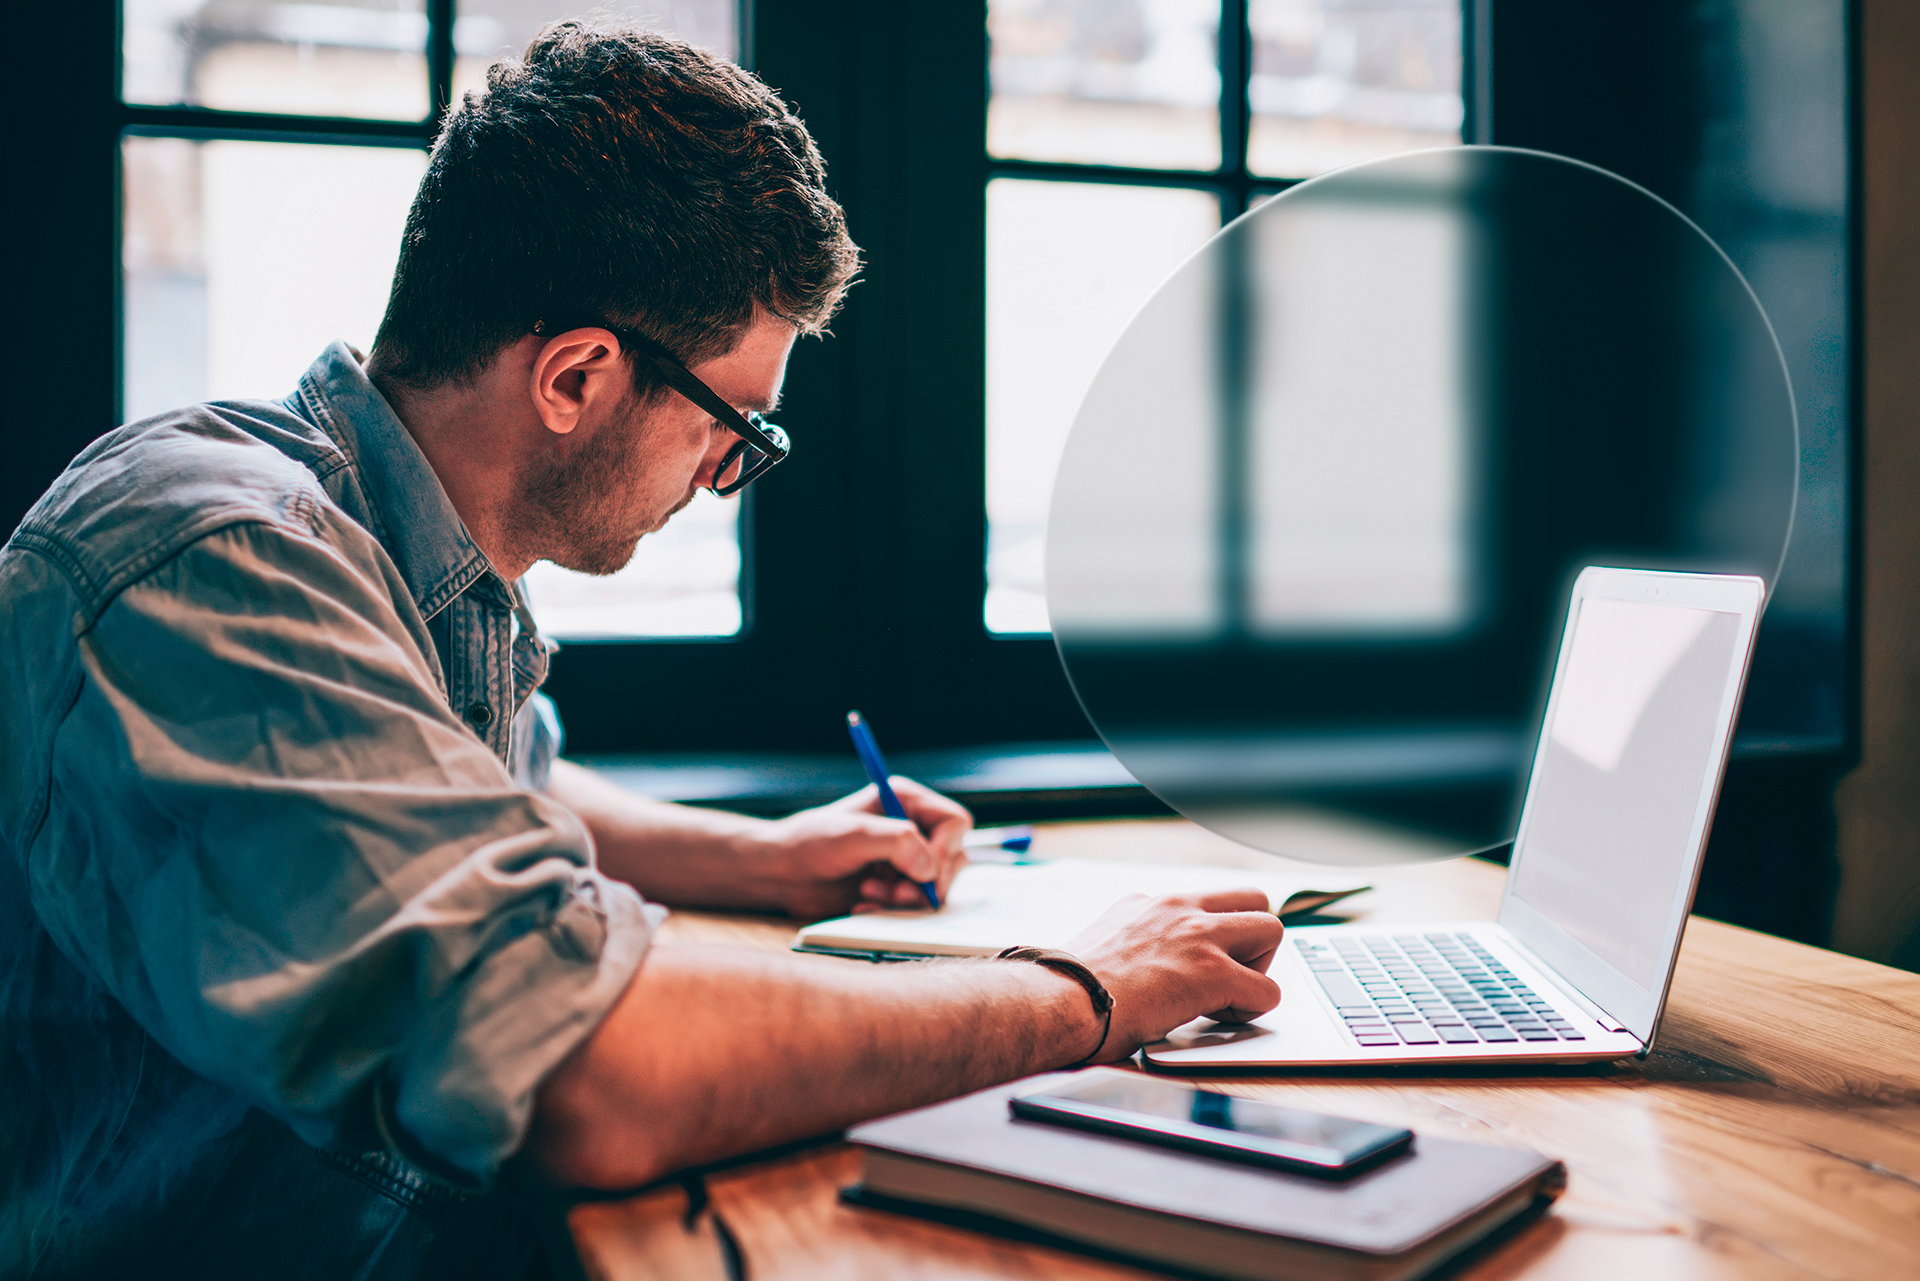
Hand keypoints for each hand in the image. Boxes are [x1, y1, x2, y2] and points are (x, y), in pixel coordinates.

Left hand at [749, 777, 971, 919]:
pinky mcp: (896, 887)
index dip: (946, 849)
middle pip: (952, 858)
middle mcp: (912, 828)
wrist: (782, 874)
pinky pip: (916, 904)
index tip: (925, 871)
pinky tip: (865, 905)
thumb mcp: (854, 835)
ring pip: (936, 885)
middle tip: (897, 894)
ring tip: (871, 896)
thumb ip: (898, 842)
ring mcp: (905, 859)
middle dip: (927, 881)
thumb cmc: (811, 844)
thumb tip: (931, 869)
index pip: (954, 822)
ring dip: (909, 898)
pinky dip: (896, 910)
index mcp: (906, 801)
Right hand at [1062, 889, 1284, 1062]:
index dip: (1215, 935)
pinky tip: (1217, 1020)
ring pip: (1272, 929)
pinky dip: (1252, 1009)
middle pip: (1254, 899)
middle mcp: (1178, 907)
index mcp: (1150, 903)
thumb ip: (1136, 943)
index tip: (1201, 963)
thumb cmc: (1070, 988)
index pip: (1208, 901)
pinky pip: (1267, 989)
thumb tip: (1144, 967)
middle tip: (1227, 975)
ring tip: (1227, 997)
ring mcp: (1198, 936)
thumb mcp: (1105, 944)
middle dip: (1251, 941)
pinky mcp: (1211, 973)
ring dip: (1259, 968)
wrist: (1061, 1001)